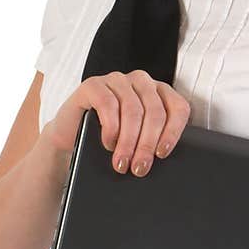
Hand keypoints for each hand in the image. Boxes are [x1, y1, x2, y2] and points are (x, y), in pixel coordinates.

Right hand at [44, 69, 191, 176]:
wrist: (71, 138)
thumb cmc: (108, 140)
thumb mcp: (137, 141)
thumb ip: (154, 143)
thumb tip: (164, 161)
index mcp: (159, 93)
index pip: (178, 107)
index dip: (173, 132)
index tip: (162, 154)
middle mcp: (141, 82)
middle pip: (154, 111)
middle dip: (147, 144)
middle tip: (140, 168)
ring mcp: (117, 80)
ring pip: (133, 109)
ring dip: (128, 141)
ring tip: (123, 162)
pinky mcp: (93, 84)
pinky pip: (108, 103)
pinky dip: (111, 128)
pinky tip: (108, 143)